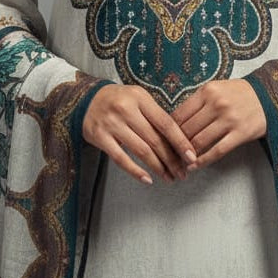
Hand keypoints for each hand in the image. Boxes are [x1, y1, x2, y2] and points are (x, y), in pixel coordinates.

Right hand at [82, 83, 198, 184]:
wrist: (87, 99)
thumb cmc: (120, 100)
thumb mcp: (139, 98)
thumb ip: (156, 115)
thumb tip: (179, 141)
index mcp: (140, 98)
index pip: (166, 123)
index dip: (180, 141)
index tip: (191, 156)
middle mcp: (126, 110)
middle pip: (155, 140)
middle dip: (172, 160)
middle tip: (182, 173)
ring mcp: (112, 124)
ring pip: (140, 151)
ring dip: (158, 167)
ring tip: (169, 177)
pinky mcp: (99, 137)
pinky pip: (120, 158)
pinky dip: (135, 171)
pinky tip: (148, 179)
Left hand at [171, 79, 266, 168]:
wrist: (269, 97)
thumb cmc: (239, 94)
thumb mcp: (216, 89)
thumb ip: (198, 102)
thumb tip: (175, 122)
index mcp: (208, 91)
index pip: (180, 114)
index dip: (169, 130)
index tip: (164, 139)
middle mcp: (217, 104)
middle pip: (187, 129)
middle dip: (176, 144)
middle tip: (169, 154)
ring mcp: (229, 119)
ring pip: (199, 141)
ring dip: (187, 154)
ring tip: (181, 161)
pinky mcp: (240, 133)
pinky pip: (217, 151)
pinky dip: (203, 161)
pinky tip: (195, 166)